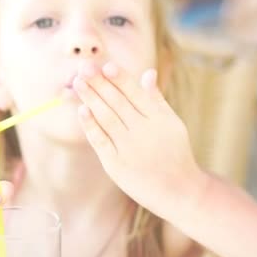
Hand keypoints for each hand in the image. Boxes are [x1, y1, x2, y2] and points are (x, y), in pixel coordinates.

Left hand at [73, 62, 202, 216]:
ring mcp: (129, 149)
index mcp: (159, 118)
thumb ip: (157, 99)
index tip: (106, 65)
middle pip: (118, 102)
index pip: (136, 93)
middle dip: (99, 83)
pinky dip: (90, 125)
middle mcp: (144, 131)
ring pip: (106, 118)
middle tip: (83, 67)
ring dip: (91, 98)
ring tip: (78, 82)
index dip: (120, 78)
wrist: (178, 191)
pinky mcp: (116, 165)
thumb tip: (148, 72)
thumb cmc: (175, 152)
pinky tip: (81, 110)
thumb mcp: (172, 123)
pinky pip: (100, 141)